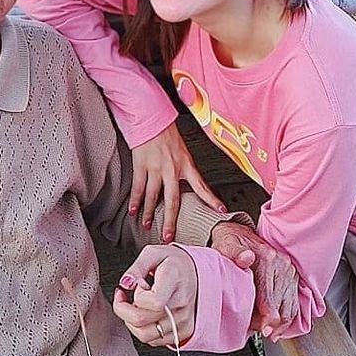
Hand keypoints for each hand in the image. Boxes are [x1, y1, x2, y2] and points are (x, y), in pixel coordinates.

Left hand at [113, 245, 197, 346]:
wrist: (195, 273)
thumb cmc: (172, 263)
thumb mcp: (152, 253)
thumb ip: (136, 267)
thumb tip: (125, 283)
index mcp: (174, 279)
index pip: (154, 301)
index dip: (137, 296)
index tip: (136, 285)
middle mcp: (181, 303)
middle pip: (142, 321)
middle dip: (124, 309)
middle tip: (126, 296)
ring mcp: (183, 320)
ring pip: (145, 335)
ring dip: (131, 322)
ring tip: (136, 306)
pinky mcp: (183, 331)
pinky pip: (154, 341)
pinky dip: (143, 329)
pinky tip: (145, 314)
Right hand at [131, 125, 224, 240]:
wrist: (152, 118)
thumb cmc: (167, 134)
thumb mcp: (183, 151)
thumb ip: (184, 169)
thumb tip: (188, 186)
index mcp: (186, 165)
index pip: (202, 186)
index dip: (212, 199)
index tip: (222, 211)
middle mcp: (172, 169)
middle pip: (173, 201)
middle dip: (170, 221)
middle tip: (168, 237)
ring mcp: (156, 167)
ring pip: (153, 196)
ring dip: (150, 214)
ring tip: (148, 226)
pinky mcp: (142, 164)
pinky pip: (139, 187)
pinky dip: (135, 201)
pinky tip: (133, 211)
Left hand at [210, 221, 298, 337]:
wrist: (239, 233)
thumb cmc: (231, 242)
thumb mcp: (226, 244)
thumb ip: (234, 252)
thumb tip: (246, 258)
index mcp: (268, 258)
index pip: (271, 296)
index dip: (267, 317)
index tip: (263, 330)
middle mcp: (282, 264)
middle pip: (282, 305)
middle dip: (271, 323)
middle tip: (260, 332)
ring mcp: (289, 271)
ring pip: (290, 307)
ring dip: (280, 324)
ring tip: (268, 332)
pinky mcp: (292, 277)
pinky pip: (293, 303)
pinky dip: (287, 318)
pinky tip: (277, 326)